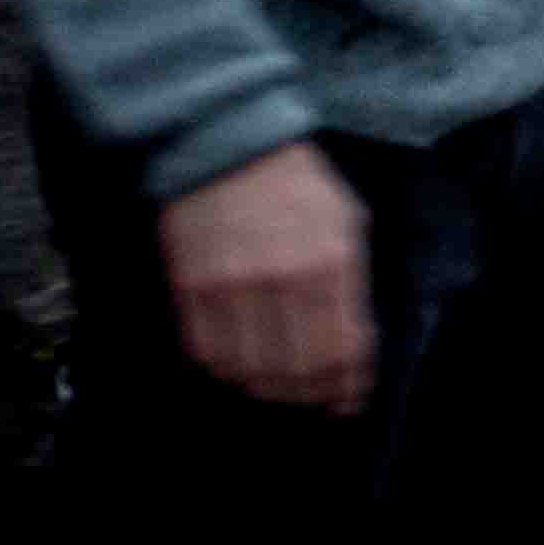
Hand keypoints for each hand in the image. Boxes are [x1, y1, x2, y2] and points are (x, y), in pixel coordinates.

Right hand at [159, 143, 377, 410]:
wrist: (226, 144)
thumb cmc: (294, 182)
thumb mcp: (343, 219)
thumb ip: (348, 280)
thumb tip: (352, 339)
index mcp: (330, 261)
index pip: (343, 347)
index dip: (349, 384)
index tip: (350, 398)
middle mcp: (283, 281)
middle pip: (299, 369)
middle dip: (314, 394)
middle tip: (319, 400)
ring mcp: (232, 288)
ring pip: (252, 371)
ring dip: (271, 389)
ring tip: (283, 390)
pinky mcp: (191, 289)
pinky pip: (209, 354)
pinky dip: (229, 371)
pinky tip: (242, 369)